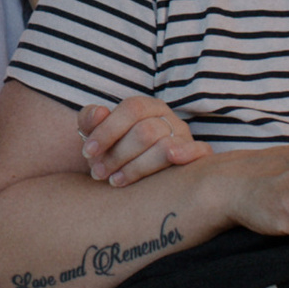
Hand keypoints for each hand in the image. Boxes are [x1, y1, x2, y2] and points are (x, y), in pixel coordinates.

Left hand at [79, 96, 208, 186]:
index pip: (131, 109)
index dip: (108, 130)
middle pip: (145, 132)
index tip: (87, 152)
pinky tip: (172, 158)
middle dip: (117, 155)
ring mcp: (184, 137)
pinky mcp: (198, 155)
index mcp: (146, 106)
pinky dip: (188, 153)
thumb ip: (90, 120)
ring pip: (164, 147)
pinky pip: (201, 151)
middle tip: (98, 173)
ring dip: (136, 167)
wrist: (131, 171)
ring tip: (115, 181)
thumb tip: (99, 113)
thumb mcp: (96, 133)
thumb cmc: (112, 149)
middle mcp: (168, 118)